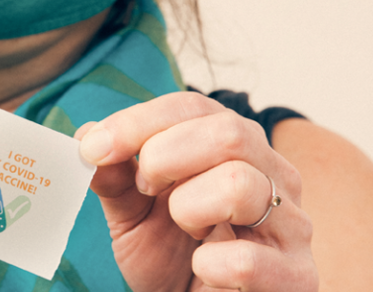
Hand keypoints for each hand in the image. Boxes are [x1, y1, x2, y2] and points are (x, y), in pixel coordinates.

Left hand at [76, 92, 317, 290]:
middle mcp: (272, 173)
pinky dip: (208, 265)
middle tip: (145, 190)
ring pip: (240, 184)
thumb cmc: (168, 256)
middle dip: (164, 157)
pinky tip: (204, 268)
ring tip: (186, 230)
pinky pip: (246, 260)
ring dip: (188, 209)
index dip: (136, 122)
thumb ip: (113, 176)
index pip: (192, 106)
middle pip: (228, 132)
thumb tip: (86, 135)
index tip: (93, 149)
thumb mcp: (130, 213)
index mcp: (233, 146)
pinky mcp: (297, 276)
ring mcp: (291, 224)